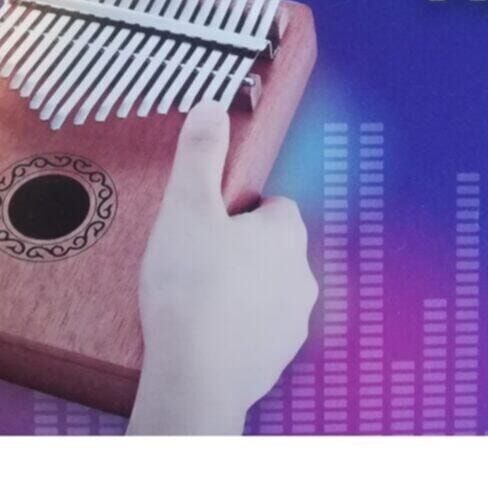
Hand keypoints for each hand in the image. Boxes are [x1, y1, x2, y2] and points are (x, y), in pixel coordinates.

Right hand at [130, 100, 317, 434]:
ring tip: (190, 300)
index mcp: (287, 234)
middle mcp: (301, 276)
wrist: (196, 379)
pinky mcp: (275, 359)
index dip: (235, 210)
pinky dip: (231, 331)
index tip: (205, 222)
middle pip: (267, 249)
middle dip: (234, 252)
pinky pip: (253, 332)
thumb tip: (212, 109)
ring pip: (262, 292)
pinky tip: (199, 334)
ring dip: (234, 293)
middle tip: (191, 261)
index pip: (271, 206)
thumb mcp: (186, 208)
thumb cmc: (192, 293)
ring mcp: (292, 321)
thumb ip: (200, 155)